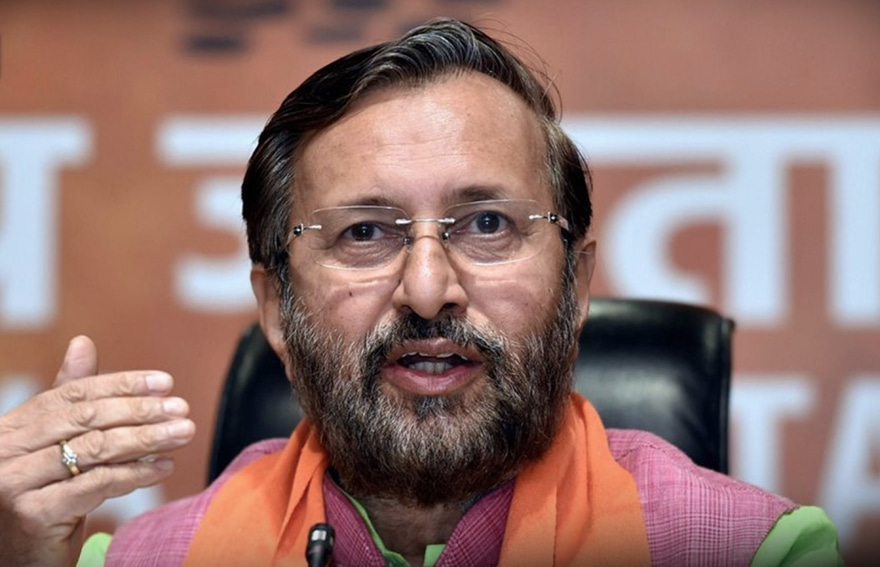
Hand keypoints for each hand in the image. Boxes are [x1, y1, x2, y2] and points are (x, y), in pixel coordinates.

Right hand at [0, 336, 195, 566]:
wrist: (20, 561)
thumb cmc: (43, 499)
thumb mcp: (55, 447)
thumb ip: (69, 401)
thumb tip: (83, 342)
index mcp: (11, 428)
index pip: (72, 394)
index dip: (121, 385)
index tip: (165, 383)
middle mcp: (4, 452)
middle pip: (85, 419)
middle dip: (140, 411)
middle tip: (181, 409)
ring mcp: (13, 484)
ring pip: (94, 450)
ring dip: (146, 439)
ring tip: (182, 433)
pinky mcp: (32, 514)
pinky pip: (96, 484)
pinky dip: (135, 472)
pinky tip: (163, 466)